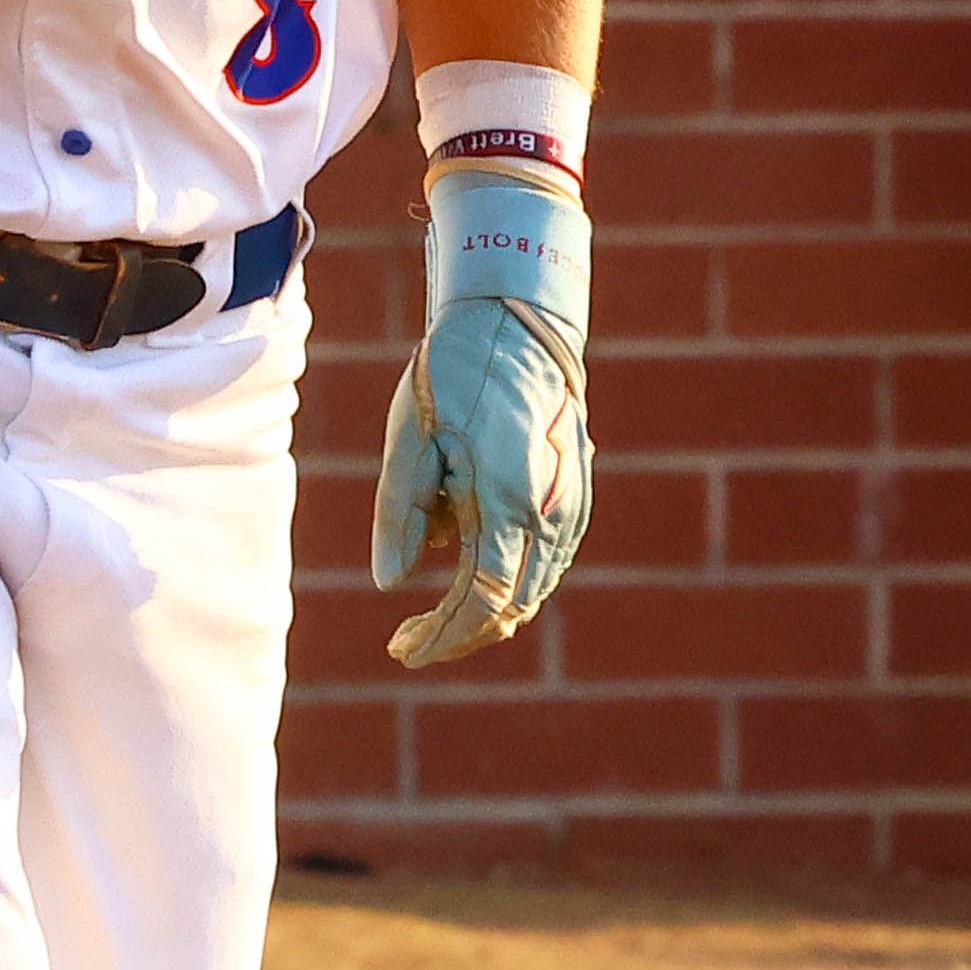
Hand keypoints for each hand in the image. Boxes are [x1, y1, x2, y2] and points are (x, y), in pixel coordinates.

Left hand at [372, 162, 593, 666]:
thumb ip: (400, 513)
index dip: (443, 637)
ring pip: (535, 588)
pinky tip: (474, 575)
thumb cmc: (455, 374)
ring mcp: (572, 504)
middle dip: (459, 634)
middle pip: (512, 607)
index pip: (482, 602)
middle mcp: (551, 511)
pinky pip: (549, 560)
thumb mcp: (412, 438)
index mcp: (508, 501)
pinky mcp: (579, 492)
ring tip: (433, 619)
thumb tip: (391, 584)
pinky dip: (515, 583)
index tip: (402, 649)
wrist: (517, 319)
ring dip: (487, 613)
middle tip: (408, 640)